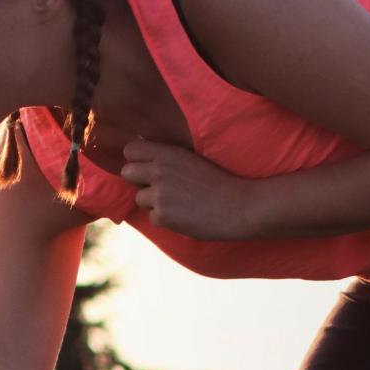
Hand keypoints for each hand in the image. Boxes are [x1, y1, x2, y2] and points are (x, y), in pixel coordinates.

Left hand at [119, 140, 261, 239]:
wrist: (242, 206)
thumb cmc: (220, 181)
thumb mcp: (192, 159)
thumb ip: (168, 157)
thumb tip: (142, 155)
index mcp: (169, 153)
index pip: (131, 149)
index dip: (136, 159)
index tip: (146, 165)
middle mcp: (160, 171)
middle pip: (127, 173)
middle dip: (138, 181)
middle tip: (158, 186)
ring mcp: (160, 195)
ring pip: (139, 198)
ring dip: (153, 202)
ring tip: (179, 201)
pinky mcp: (164, 216)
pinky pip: (152, 218)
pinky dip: (165, 219)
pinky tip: (184, 214)